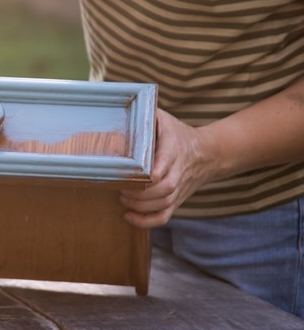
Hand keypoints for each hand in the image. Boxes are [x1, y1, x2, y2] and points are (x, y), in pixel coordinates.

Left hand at [120, 109, 218, 227]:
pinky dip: (146, 222)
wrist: (209, 154)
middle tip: (119, 187)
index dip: (147, 176)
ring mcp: (178, 188)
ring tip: (122, 198)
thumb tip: (123, 107)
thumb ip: (146, 114)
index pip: (163, 167)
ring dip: (140, 206)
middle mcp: (178, 172)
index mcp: (173, 150)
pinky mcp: (176, 200)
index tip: (129, 174)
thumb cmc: (178, 134)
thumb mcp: (164, 119)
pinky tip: (128, 217)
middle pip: (163, 189)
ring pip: (163, 204)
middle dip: (139, 193)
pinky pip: (164, 217)